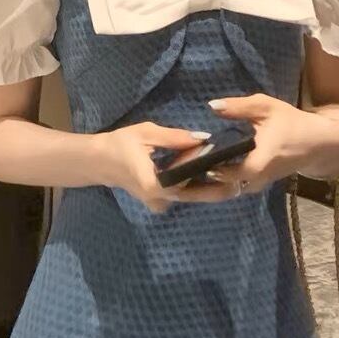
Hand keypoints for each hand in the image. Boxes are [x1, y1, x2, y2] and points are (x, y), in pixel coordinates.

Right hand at [96, 121, 218, 213]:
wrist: (98, 161)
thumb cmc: (119, 145)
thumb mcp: (146, 134)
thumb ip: (175, 137)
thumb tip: (203, 138)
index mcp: (155, 183)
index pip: (188, 181)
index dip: (208, 174)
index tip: (228, 165)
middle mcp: (159, 198)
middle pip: (195, 196)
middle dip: (217, 188)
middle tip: (240, 178)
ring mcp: (159, 203)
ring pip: (190, 197)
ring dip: (208, 187)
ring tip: (229, 174)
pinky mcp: (159, 201)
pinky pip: (182, 196)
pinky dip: (195, 188)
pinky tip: (209, 176)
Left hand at [186, 92, 337, 198]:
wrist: (317, 144)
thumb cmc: (292, 123)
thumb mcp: (267, 107)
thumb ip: (240, 107)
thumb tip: (212, 106)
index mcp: (260, 159)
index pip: (232, 172)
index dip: (210, 170)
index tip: (186, 165)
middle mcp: (256, 178)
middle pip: (221, 187)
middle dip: (195, 186)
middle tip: (169, 180)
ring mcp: (255, 184)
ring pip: (224, 191)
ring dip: (201, 189)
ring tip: (174, 183)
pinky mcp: (253, 185)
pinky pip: (229, 188)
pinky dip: (211, 186)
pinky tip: (191, 179)